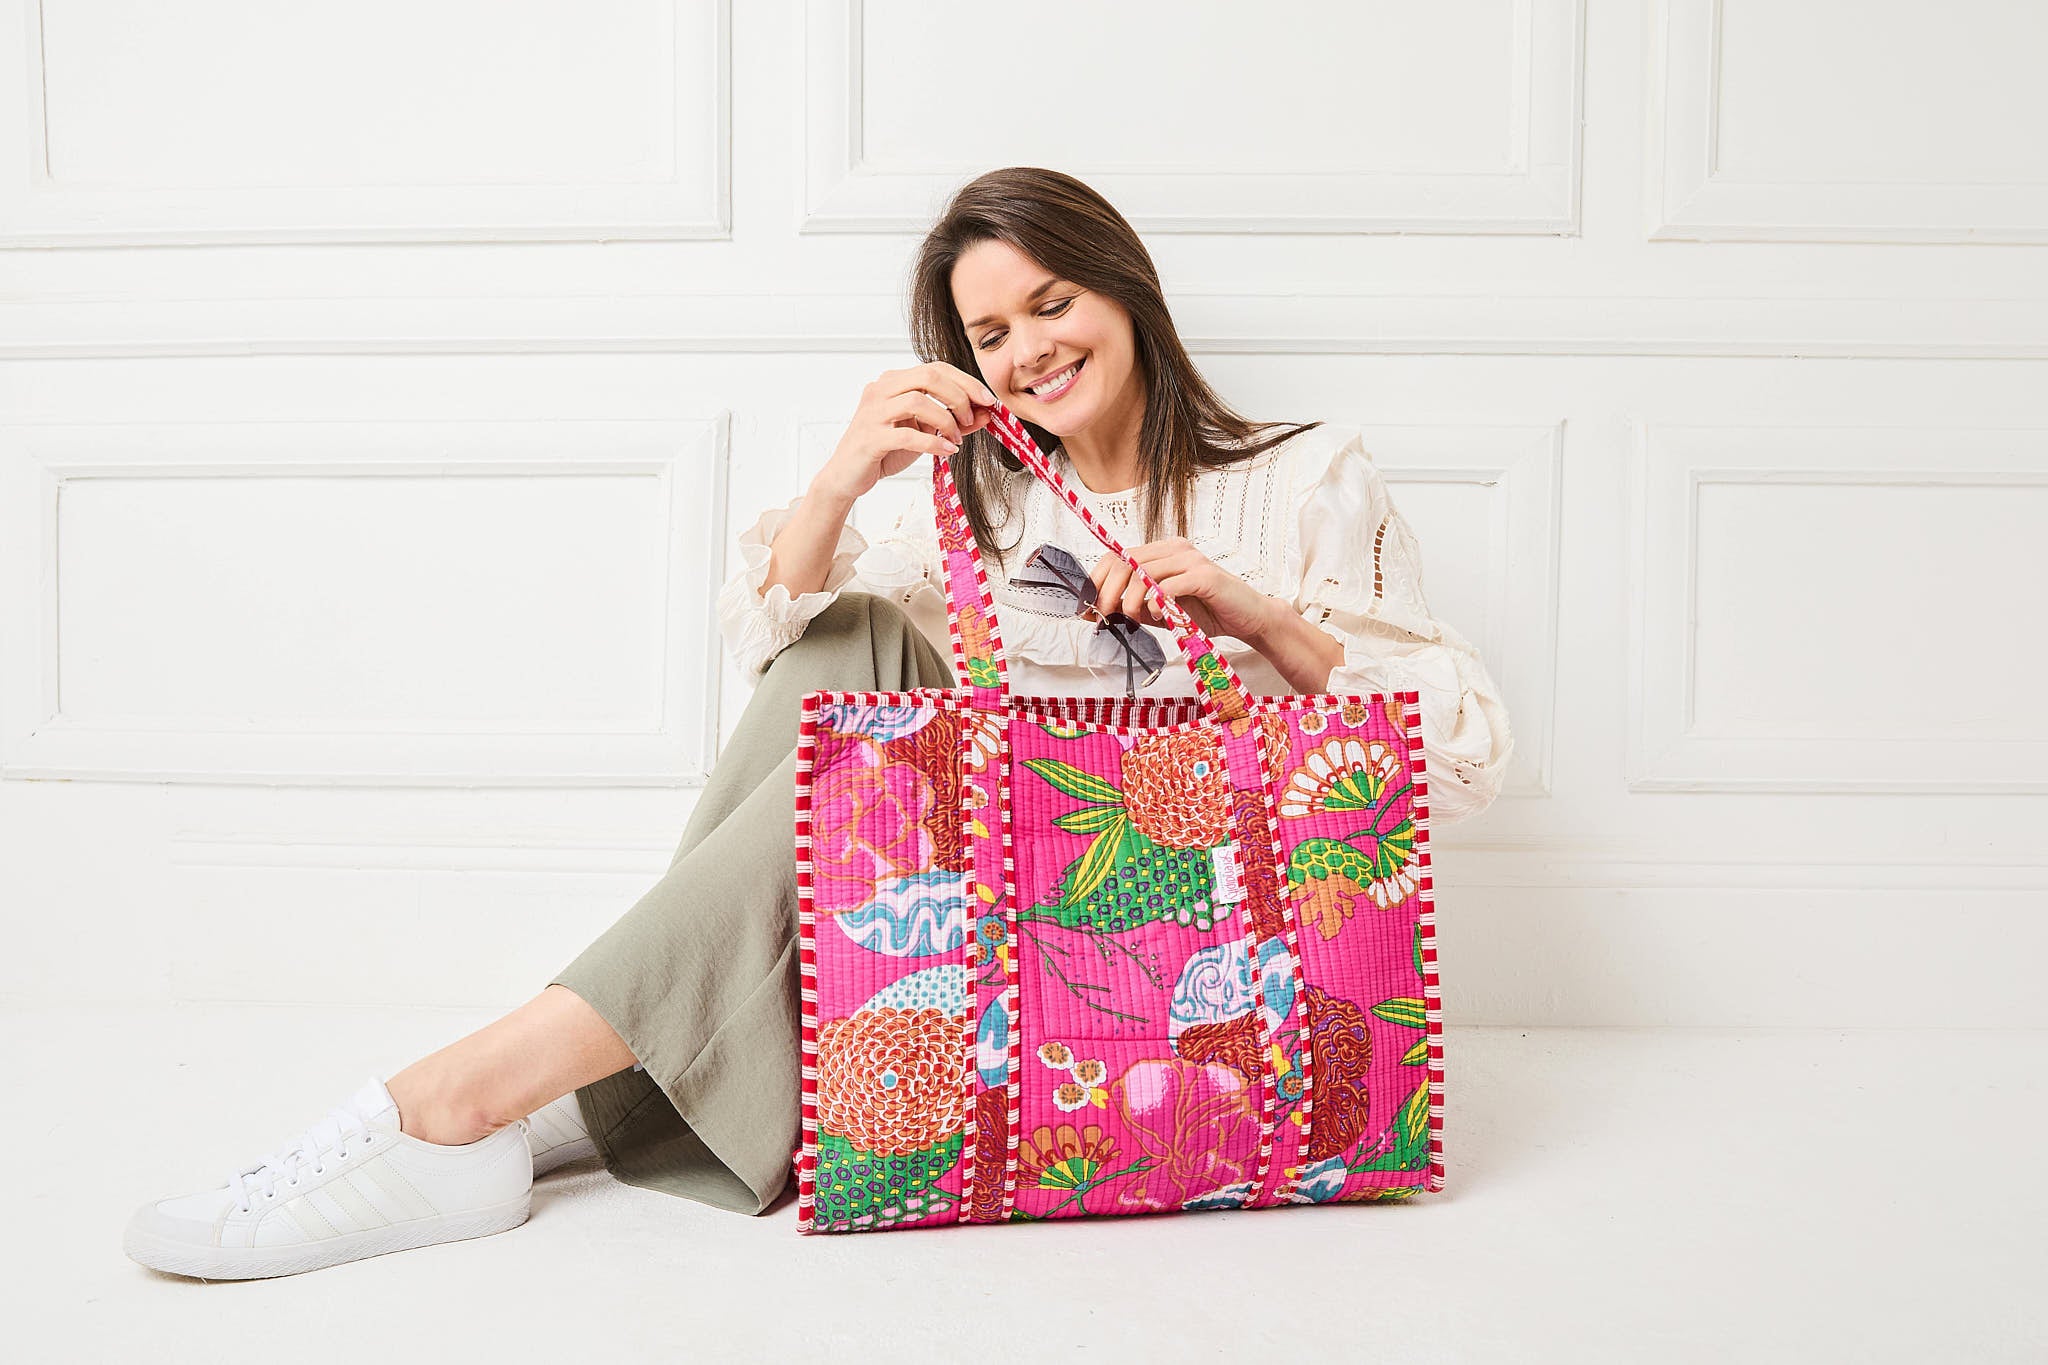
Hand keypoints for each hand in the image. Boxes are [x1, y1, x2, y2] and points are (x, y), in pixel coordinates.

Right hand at [811, 361, 998, 508]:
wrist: (847, 476)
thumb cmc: (884, 451)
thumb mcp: (924, 432)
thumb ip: (953, 421)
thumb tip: (985, 414)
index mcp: (893, 382)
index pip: (936, 368)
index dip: (966, 381)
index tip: (988, 400)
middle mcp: (880, 390)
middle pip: (928, 377)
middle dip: (959, 396)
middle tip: (973, 418)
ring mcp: (873, 412)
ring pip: (917, 401)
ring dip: (946, 420)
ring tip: (956, 438)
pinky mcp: (870, 437)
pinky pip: (908, 434)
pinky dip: (933, 442)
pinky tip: (946, 450)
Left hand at [1086, 537, 1281, 644]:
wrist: (1247, 618)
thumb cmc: (1204, 613)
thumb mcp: (1159, 610)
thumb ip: (1131, 607)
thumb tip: (1096, 611)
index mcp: (1161, 552)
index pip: (1117, 556)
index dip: (1097, 581)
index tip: (1087, 608)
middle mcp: (1174, 549)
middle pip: (1125, 562)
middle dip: (1108, 592)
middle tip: (1105, 616)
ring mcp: (1190, 559)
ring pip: (1144, 573)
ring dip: (1130, 600)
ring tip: (1134, 619)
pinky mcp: (1204, 576)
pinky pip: (1169, 586)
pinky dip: (1158, 603)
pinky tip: (1161, 617)